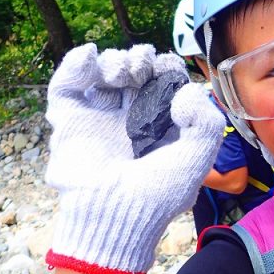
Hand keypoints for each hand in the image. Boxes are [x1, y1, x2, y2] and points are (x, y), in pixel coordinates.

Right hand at [45, 44, 224, 273]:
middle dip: (140, 60)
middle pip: (133, 73)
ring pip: (103, 75)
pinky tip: (90, 56)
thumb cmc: (158, 195)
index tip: (167, 68)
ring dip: (114, 62)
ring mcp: (98, 119)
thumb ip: (207, 122)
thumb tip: (185, 92)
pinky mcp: (69, 122)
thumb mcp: (197, 160)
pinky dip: (75, 65)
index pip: (163, 84)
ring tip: (120, 74)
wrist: (114, 216)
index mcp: (160, 126)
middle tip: (142, 69)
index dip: (166, 68)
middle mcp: (129, 120)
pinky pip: (66, 86)